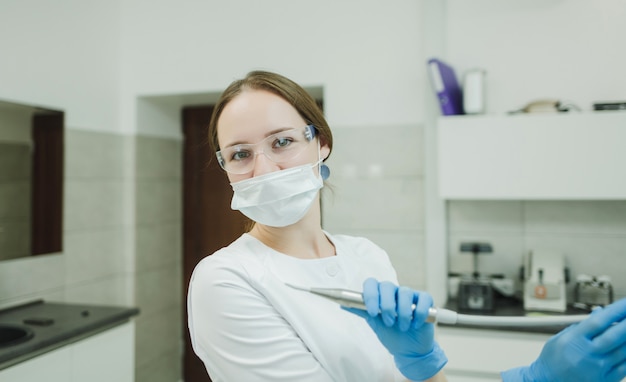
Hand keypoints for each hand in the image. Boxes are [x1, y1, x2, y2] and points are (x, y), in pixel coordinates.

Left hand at [343, 278, 446, 380]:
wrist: (409, 350)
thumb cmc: (391, 334)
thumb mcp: (374, 323)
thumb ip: (361, 311)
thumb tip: (342, 304)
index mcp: (380, 295)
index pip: (372, 283)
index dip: (370, 295)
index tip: (372, 312)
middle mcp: (394, 292)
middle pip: (387, 286)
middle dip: (386, 305)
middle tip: (388, 321)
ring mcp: (410, 296)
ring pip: (405, 292)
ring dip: (403, 312)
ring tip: (402, 326)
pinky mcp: (425, 301)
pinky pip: (424, 298)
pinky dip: (419, 312)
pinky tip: (415, 324)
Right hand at [502, 297, 625, 381]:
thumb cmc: (553, 360)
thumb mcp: (561, 338)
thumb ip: (582, 325)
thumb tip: (601, 312)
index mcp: (574, 340)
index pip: (599, 321)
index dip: (616, 310)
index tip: (625, 303)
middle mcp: (588, 354)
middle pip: (615, 336)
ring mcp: (598, 369)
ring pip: (624, 351)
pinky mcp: (606, 380)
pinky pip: (625, 366)